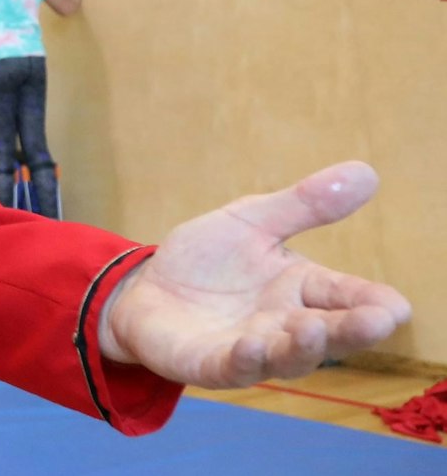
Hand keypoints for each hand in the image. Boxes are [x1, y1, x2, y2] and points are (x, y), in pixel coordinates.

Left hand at [100, 161, 410, 387]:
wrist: (144, 289)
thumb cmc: (208, 260)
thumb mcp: (251, 220)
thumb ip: (303, 204)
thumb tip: (366, 172)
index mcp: (301, 289)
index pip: (347, 296)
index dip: (373, 302)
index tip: (396, 306)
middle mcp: (285, 325)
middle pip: (329, 333)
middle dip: (352, 329)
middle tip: (376, 321)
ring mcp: (251, 349)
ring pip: (288, 356)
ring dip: (303, 345)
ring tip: (311, 326)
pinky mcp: (212, 364)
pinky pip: (234, 367)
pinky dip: (246, 359)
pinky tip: (251, 345)